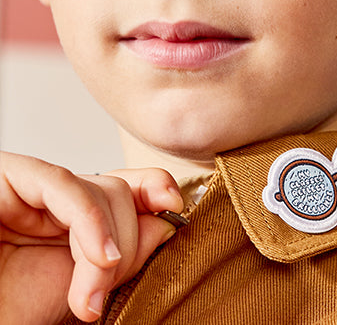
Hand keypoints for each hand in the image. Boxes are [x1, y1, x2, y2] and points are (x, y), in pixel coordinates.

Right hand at [0, 152, 183, 323]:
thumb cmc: (14, 304)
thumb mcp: (82, 284)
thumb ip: (123, 251)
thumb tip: (166, 220)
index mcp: (76, 218)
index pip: (126, 187)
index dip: (155, 188)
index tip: (176, 209)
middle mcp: (60, 198)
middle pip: (119, 191)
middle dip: (124, 245)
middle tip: (98, 299)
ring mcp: (35, 186)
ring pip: (100, 188)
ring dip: (105, 249)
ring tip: (87, 300)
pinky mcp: (11, 176)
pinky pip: (62, 184)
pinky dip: (90, 222)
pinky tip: (99, 258)